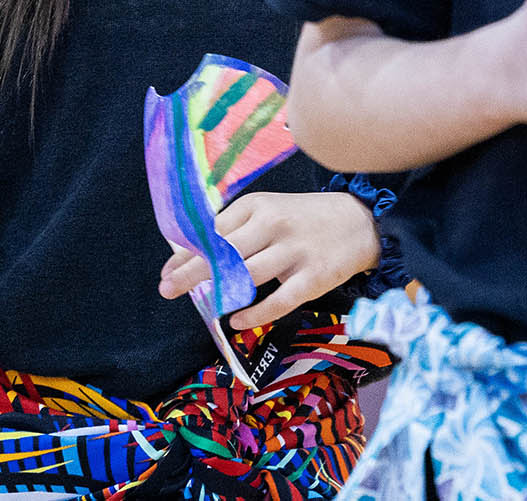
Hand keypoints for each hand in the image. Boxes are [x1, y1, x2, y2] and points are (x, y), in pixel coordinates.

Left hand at [157, 191, 379, 329]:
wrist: (360, 222)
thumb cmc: (303, 219)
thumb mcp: (270, 211)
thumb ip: (237, 230)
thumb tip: (194, 256)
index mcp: (257, 206)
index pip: (213, 230)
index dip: (186, 252)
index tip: (166, 271)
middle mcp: (273, 225)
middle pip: (225, 252)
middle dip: (191, 272)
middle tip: (166, 289)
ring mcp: (294, 252)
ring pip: (248, 275)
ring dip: (221, 293)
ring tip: (202, 306)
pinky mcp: (313, 277)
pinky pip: (279, 301)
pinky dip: (255, 314)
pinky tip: (237, 321)